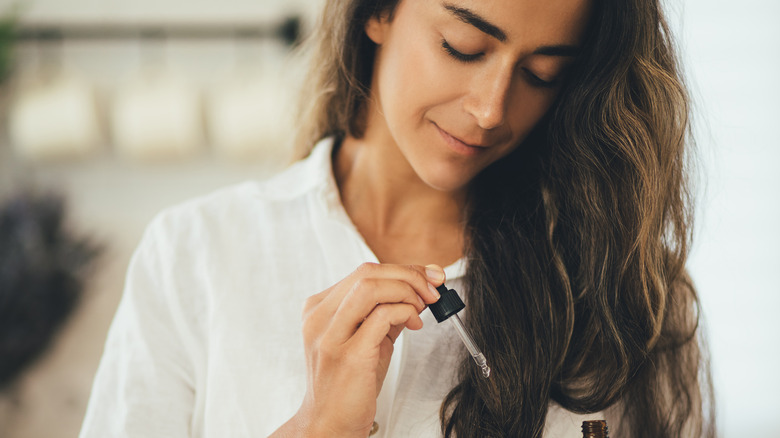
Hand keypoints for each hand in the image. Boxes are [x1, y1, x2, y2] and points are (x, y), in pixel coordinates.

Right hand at [275, 263, 443, 436]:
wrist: (328, 423)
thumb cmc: (347, 384)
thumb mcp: (367, 340)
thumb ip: (387, 313)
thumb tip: (420, 288)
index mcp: (320, 309)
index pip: (363, 273)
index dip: (402, 269)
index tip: (429, 276)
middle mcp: (319, 317)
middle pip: (367, 273)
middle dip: (408, 275)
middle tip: (433, 290)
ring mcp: (330, 334)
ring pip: (371, 286)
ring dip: (407, 290)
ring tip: (422, 306)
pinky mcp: (348, 353)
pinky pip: (382, 315)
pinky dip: (405, 311)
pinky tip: (414, 322)